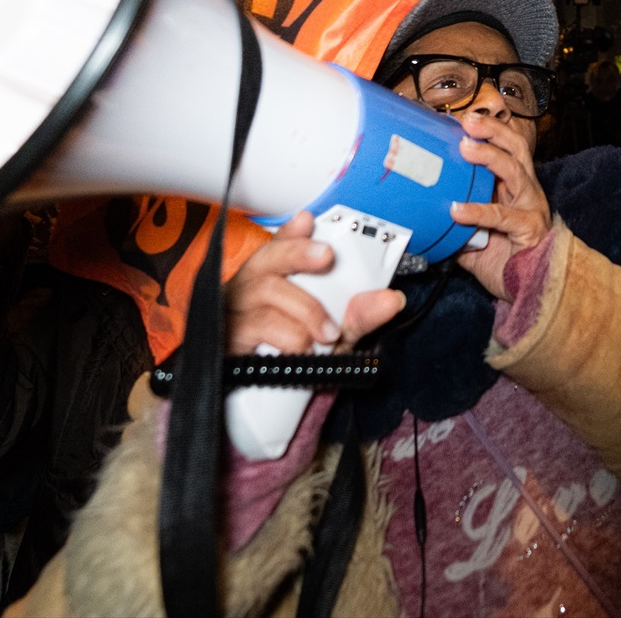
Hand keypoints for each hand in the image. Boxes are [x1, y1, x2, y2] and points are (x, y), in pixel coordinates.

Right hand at [224, 211, 405, 354]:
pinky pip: (260, 325)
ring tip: (328, 333)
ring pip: (268, 289)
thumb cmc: (292, 356)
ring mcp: (236, 310)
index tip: (308, 221)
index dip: (293, 232)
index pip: (280, 246)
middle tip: (327, 256)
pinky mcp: (229, 336)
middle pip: (267, 256)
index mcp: (273, 280)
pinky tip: (303, 349)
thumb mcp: (333, 335)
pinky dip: (290, 337)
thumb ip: (359, 315)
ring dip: (307, 309)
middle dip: (299, 251)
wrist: (261, 401)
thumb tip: (391, 299)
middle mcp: (250, 289)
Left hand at [449, 115, 553, 300]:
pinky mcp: (530, 228)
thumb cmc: (505, 261)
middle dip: (493, 130)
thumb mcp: (472, 237)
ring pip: (515, 171)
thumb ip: (452, 224)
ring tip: (466, 148)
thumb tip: (419, 218)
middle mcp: (525, 191)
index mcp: (513, 187)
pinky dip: (479, 210)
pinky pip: (503, 215)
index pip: (504, 148)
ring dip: (490, 156)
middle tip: (467, 122)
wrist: (529, 292)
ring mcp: (531, 207)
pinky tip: (458, 210)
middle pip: (516, 148)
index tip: (458, 120)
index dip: (485, 132)